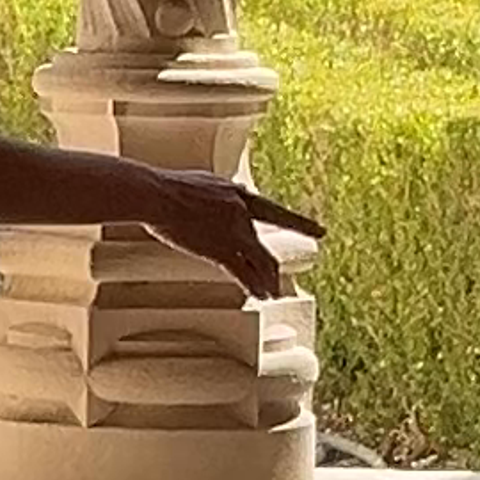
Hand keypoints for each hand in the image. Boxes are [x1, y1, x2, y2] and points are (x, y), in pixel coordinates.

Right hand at [135, 168, 314, 296]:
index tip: (321, 232)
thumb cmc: (168, 187)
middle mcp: (242, 213)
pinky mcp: (219, 249)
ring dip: (266, 282)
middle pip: (265, 247)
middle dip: (274, 269)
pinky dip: (252, 285)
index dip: (300, 223)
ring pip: (259, 263)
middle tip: (283, 283)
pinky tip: (259, 295)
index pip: (274, 212)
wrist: (158, 194)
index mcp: (238, 194)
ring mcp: (233, 232)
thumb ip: (221, 194)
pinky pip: (242, 272)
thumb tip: (226, 198)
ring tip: (272, 295)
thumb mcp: (205, 183)